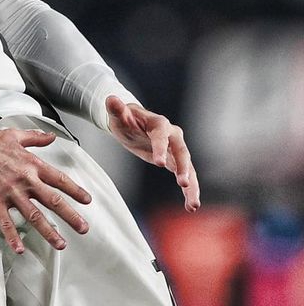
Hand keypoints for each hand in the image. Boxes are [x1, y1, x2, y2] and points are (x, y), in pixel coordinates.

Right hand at [0, 128, 91, 254]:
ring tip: (60, 244)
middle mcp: (24, 179)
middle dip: (70, 215)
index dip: (75, 190)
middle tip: (83, 228)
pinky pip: (5, 222)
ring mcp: (9, 191)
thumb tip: (51, 136)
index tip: (87, 200)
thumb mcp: (15, 135)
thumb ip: (35, 137)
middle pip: (52, 200)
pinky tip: (19, 248)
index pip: (59, 179)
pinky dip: (12, 236)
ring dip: (48, 231)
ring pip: (33, 215)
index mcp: (31, 164)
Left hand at [105, 95, 199, 212]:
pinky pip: (185, 176)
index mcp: (158, 123)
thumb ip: (116, 109)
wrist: (130, 123)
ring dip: (191, 185)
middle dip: (183, 168)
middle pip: (181, 152)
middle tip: (183, 184)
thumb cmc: (124, 118)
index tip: (159, 163)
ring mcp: (175, 149)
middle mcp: (172, 136)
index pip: (161, 136)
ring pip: (188, 167)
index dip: (160, 148)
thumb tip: (111, 99)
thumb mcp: (118, 115)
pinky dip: (189, 190)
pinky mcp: (174, 161)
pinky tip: (190, 206)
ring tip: (193, 204)